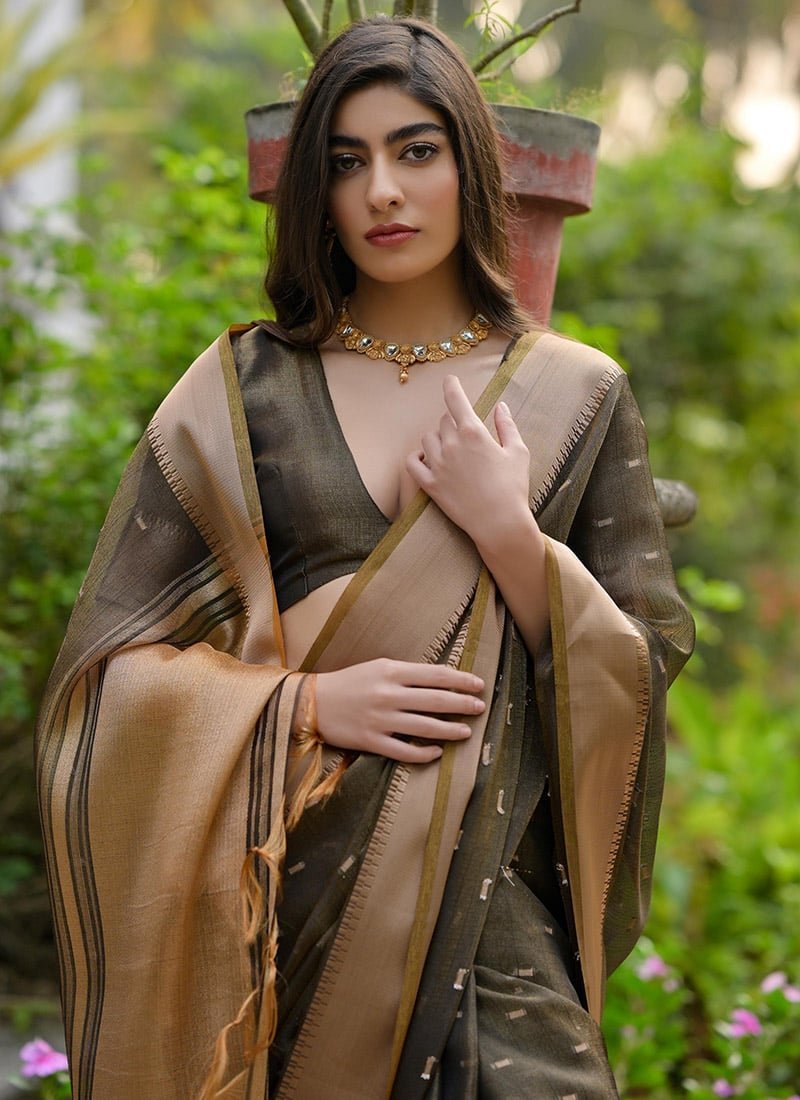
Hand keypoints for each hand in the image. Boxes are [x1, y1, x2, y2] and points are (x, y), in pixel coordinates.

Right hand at [314, 658, 484, 763]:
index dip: (461, 680)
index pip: (436, 675)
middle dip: (463, 704)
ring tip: (466, 732)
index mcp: (391, 671)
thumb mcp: (378, 667)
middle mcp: (389, 694)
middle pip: (436, 700)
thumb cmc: (350, 682)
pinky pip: (405, 751)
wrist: (312, 703)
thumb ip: (407, 673)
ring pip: (425, 727)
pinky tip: (437, 752)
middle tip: (480, 707)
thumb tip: (442, 678)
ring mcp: (381, 719)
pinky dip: (424, 753)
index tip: (479, 685)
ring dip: (450, 730)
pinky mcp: (371, 741)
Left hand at [406, 375, 532, 549]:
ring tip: (449, 447)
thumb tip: (501, 406)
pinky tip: (423, 458)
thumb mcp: (518, 452)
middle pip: (443, 420)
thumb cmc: (513, 487)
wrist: (500, 523)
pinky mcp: (430, 485)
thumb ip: (507, 426)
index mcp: (474, 433)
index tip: (449, 379)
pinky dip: (416, 458)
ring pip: (427, 439)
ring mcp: (438, 465)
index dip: (452, 386)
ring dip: (437, 438)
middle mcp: (452, 445)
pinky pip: (412, 464)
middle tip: (464, 433)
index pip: (456, 400)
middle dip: (453, 421)